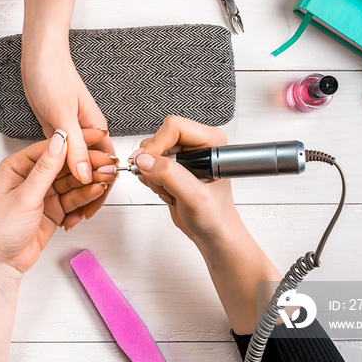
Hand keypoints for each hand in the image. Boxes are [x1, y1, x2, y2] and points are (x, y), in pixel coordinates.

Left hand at [0, 128, 112, 275]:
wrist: (1, 263)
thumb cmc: (0, 231)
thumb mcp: (24, 196)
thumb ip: (45, 169)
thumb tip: (58, 141)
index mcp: (18, 166)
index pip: (51, 148)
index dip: (75, 143)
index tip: (95, 137)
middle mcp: (31, 177)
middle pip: (65, 165)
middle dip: (87, 164)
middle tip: (108, 161)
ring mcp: (44, 193)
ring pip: (72, 182)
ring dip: (90, 180)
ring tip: (108, 176)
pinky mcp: (54, 208)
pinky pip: (73, 198)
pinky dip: (85, 195)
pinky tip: (97, 190)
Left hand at [21, 46, 115, 222]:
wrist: (36, 57)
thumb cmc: (52, 76)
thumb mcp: (60, 117)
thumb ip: (74, 147)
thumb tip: (87, 175)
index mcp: (92, 129)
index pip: (103, 166)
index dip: (100, 189)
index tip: (92, 209)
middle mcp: (83, 135)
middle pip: (91, 172)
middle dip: (88, 196)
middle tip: (79, 218)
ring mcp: (70, 138)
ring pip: (76, 172)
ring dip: (75, 192)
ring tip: (68, 215)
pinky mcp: (57, 138)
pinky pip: (63, 166)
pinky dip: (62, 181)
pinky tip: (58, 195)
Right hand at [129, 116, 240, 254]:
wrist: (212, 233)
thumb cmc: (216, 217)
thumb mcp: (194, 197)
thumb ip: (170, 176)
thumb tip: (145, 160)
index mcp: (211, 142)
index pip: (174, 127)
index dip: (157, 145)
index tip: (148, 164)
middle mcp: (197, 145)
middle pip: (160, 138)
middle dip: (154, 163)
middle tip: (163, 184)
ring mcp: (184, 156)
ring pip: (151, 153)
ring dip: (153, 175)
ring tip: (170, 191)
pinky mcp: (173, 167)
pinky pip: (149, 165)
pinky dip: (152, 181)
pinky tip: (167, 192)